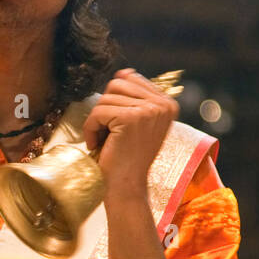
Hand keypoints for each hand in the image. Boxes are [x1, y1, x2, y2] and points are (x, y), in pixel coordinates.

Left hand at [83, 68, 178, 198]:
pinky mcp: (131, 118)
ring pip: (105, 98)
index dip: (116, 102)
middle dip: (106, 109)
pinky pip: (97, 112)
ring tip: (106, 141)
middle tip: (110, 134)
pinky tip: (98, 145)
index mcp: (168, 103)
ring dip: (98, 121)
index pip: (130, 80)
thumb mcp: (137, 123)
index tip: (119, 126)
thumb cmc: (128, 157)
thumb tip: (124, 72)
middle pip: (116, 85)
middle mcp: (163, 104)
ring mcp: (149, 110)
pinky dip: (91, 129)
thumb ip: (134, 97)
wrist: (127, 186)